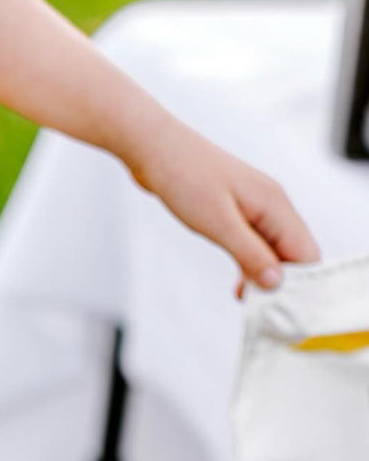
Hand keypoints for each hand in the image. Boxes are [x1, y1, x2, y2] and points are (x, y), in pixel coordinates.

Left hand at [124, 115, 321, 299]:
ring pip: (273, 250)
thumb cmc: (185, 177)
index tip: (281, 309)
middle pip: (294, 253)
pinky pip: (255, 243)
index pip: (306, 252)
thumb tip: (277, 283)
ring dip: (263, 276)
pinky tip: (239, 284)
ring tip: (246, 302)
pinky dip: (250, 264)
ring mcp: (255, 207)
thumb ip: (250, 254)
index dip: (300, 284)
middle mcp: (272, 204)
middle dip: (282, 283)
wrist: (154, 149)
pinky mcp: (237, 210)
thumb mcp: (218, 224)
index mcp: (275, 205)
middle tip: (261, 311)